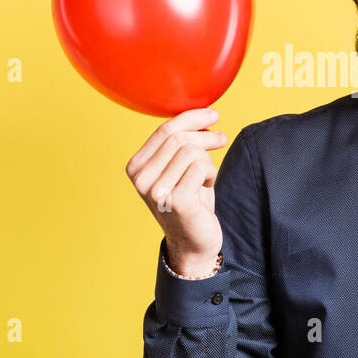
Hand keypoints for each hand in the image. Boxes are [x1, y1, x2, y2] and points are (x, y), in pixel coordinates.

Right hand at [126, 107, 227, 275]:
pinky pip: (202, 168)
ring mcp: (156, 191)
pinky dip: (211, 174)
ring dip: (207, 161)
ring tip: (206, 178)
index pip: (165, 130)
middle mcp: (141, 179)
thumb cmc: (190, 201)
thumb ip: (181, 144)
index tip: (213, 114)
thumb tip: (203, 115)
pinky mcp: (175, 201)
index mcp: (136, 167)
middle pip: (179, 138)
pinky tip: (206, 188)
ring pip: (192, 152)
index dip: (192, 118)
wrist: (193, 242)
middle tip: (221, 139)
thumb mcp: (180, 168)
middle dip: (205, 136)